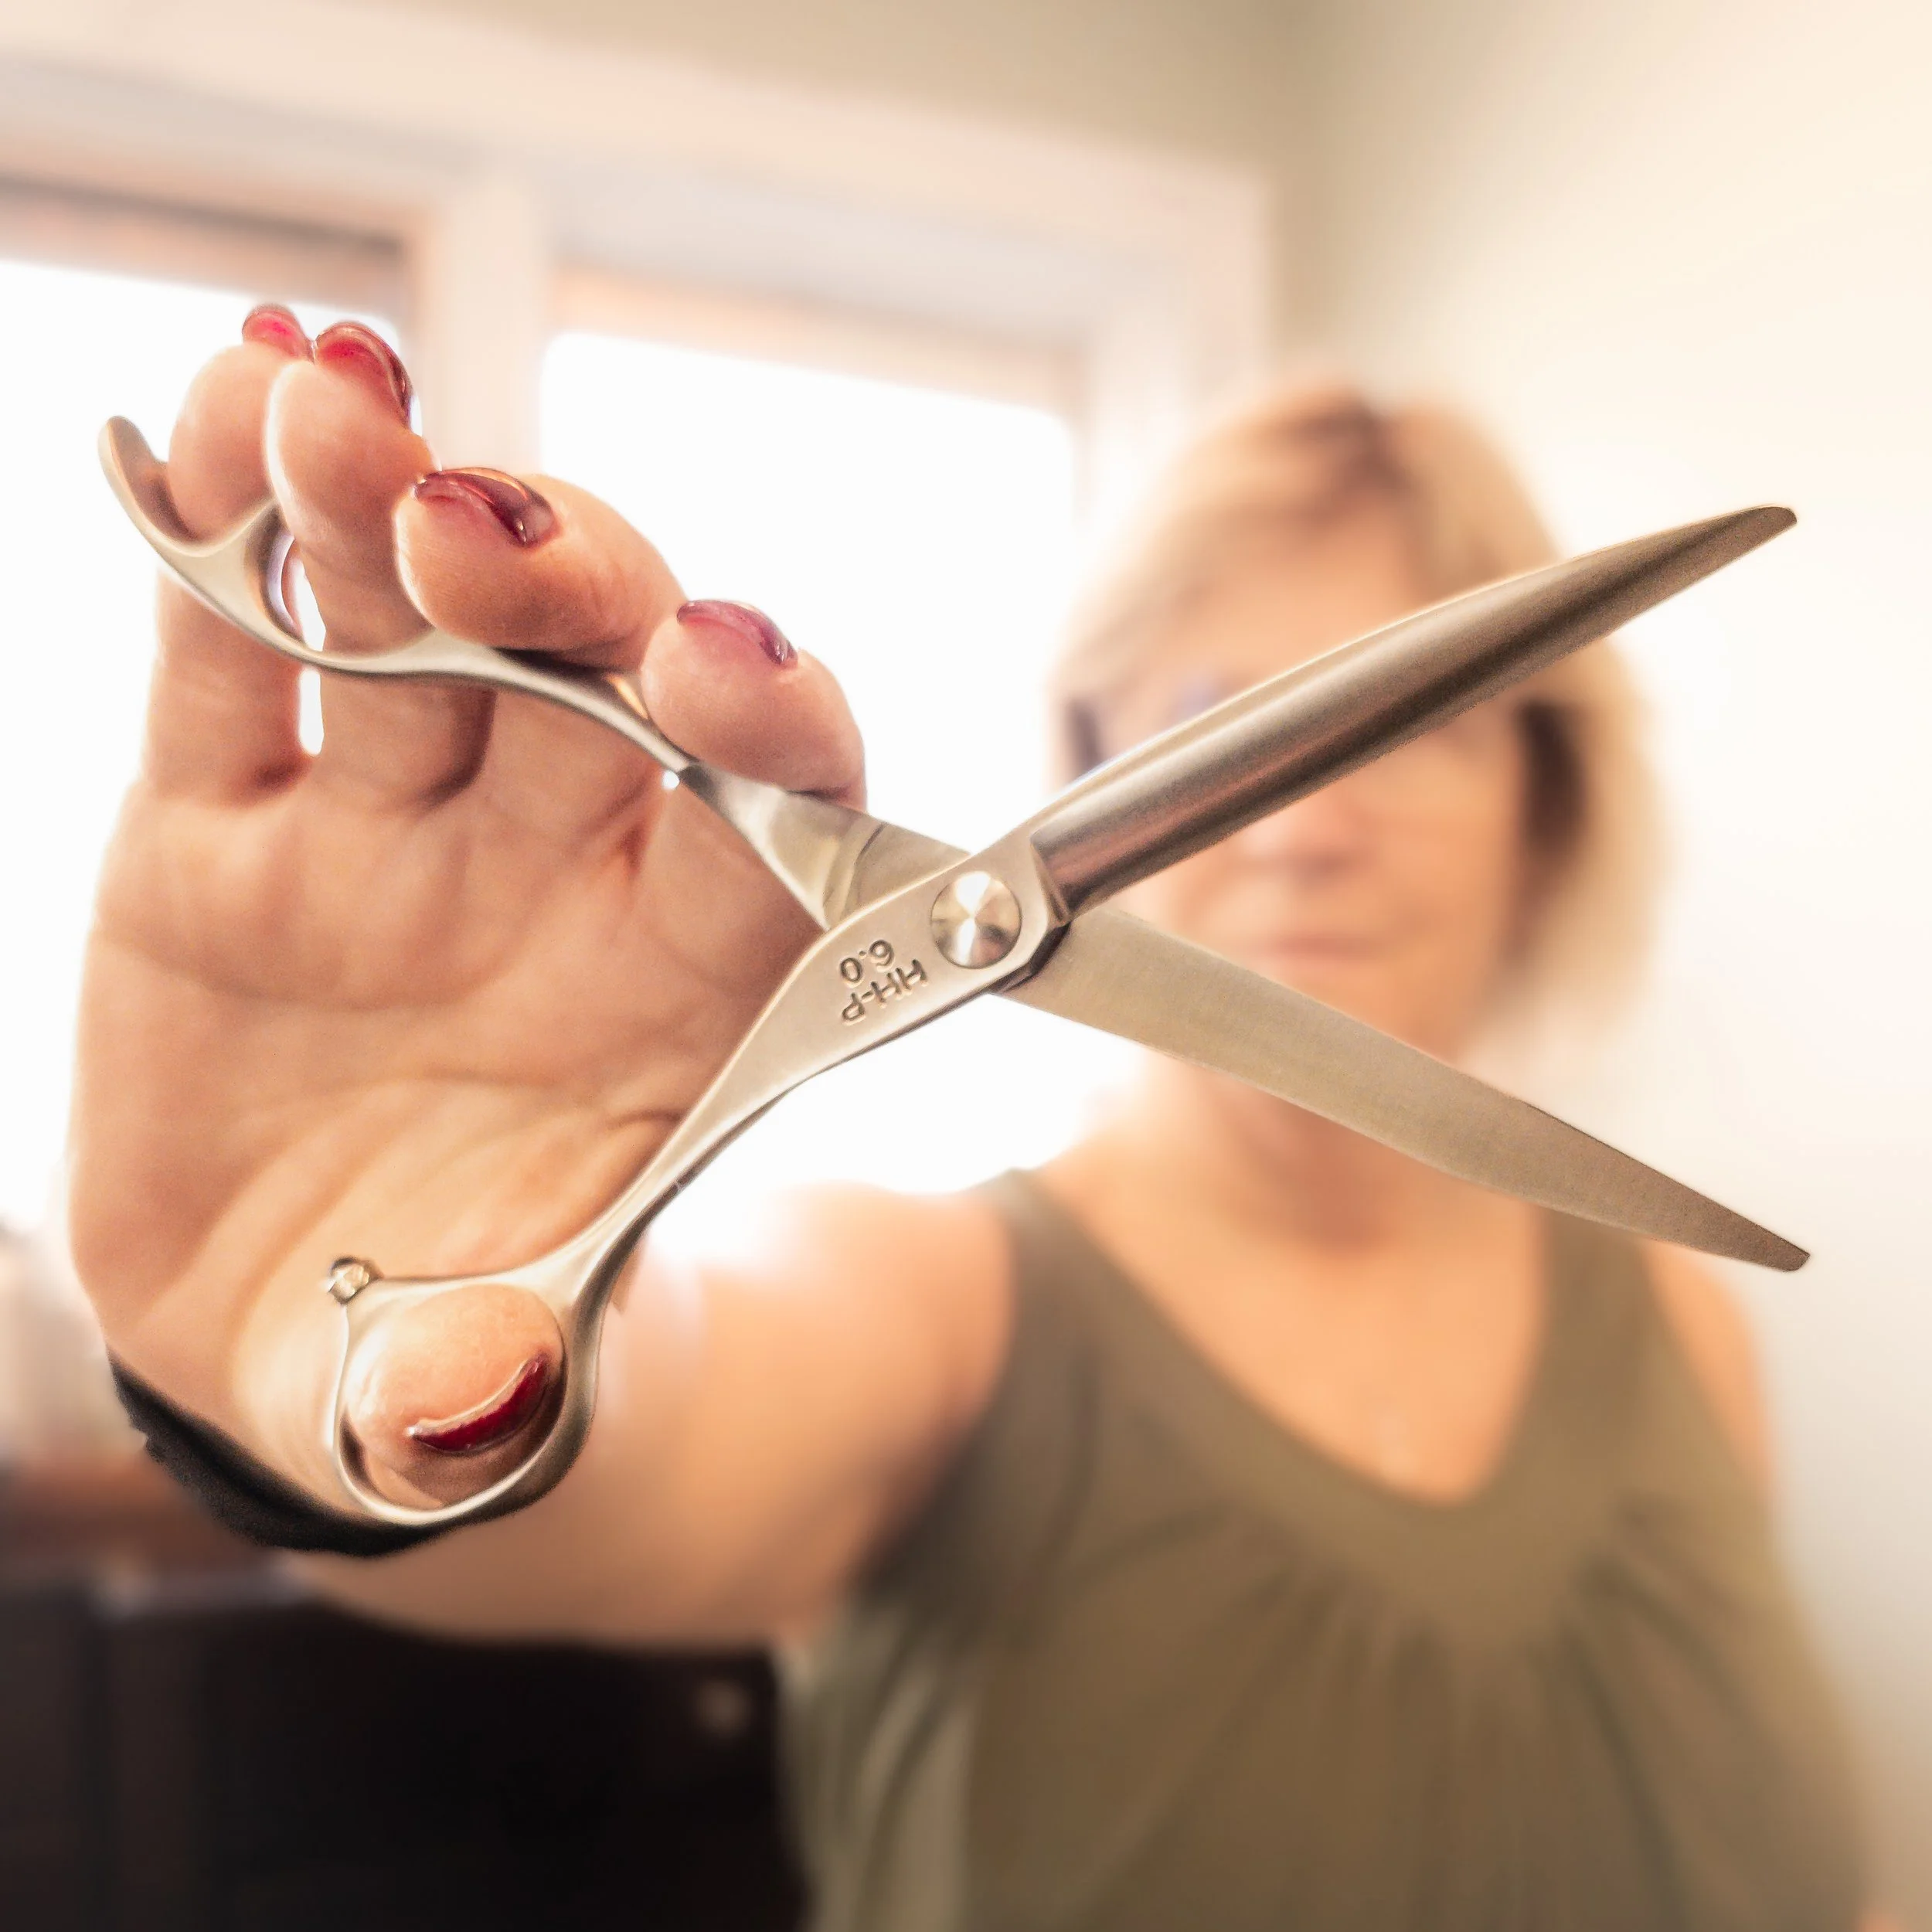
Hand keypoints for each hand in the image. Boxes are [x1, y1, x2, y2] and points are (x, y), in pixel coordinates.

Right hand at [70, 311, 862, 1505]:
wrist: (305, 1347)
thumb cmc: (449, 1367)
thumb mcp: (475, 1409)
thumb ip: (483, 1395)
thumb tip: (473, 1408)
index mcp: (676, 991)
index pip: (766, 822)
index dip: (765, 726)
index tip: (726, 667)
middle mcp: (551, 880)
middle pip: (595, 683)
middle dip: (562, 590)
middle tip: (486, 540)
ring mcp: (384, 841)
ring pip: (412, 636)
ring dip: (384, 513)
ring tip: (334, 413)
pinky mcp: (221, 832)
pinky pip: (231, 666)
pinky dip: (221, 553)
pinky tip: (222, 420)